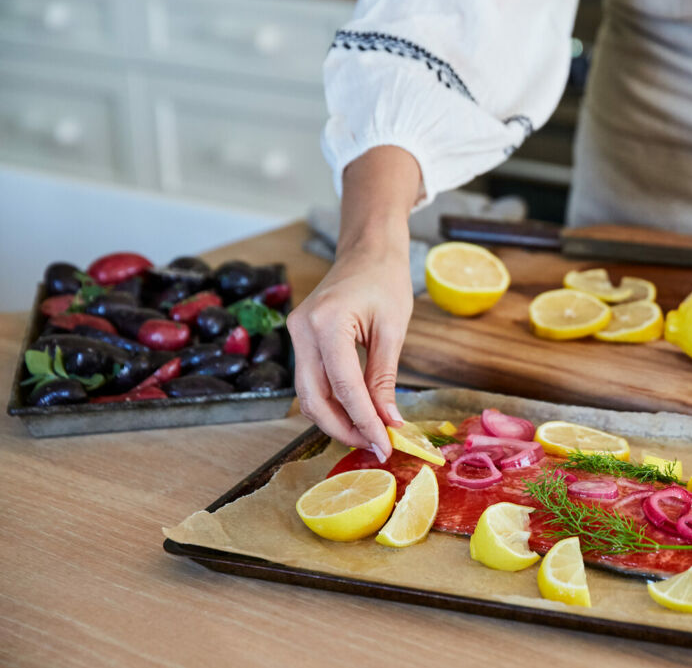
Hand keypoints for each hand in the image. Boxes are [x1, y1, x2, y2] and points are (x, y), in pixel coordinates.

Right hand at [287, 145, 421, 460]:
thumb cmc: (385, 278)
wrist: (368, 247)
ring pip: (307, 394)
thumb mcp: (393, 329)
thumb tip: (388, 421)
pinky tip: (355, 414)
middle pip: (313, 398)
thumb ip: (385, 378)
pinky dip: (331, 401)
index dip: (364, 421)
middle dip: (343, 428)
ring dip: (335, 420)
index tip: (385, 445)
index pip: (343, 387)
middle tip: (374, 446)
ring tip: (367, 435)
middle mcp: (302, 330)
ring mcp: (296, 333)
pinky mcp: (301, 338)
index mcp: (326, 323)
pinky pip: (311, 380)